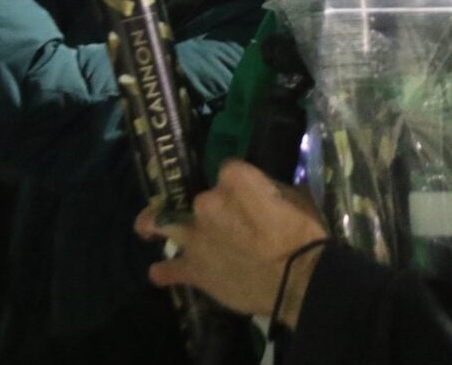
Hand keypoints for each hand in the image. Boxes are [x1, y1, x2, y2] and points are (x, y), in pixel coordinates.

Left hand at [134, 161, 327, 327]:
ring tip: (146, 228)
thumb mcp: (296, 199)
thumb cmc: (304, 237)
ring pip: (162, 223)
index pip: (227, 171)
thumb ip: (273, 192)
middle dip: (213, 211)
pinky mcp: (193, 269)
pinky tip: (160, 273)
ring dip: (153, 224)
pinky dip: (164, 272)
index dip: (237, 185)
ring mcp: (195, 236)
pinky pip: (168, 270)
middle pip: (201, 199)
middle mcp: (207, 201)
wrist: (298, 281)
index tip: (246, 196)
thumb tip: (270, 195)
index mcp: (234, 178)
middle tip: (230, 227)